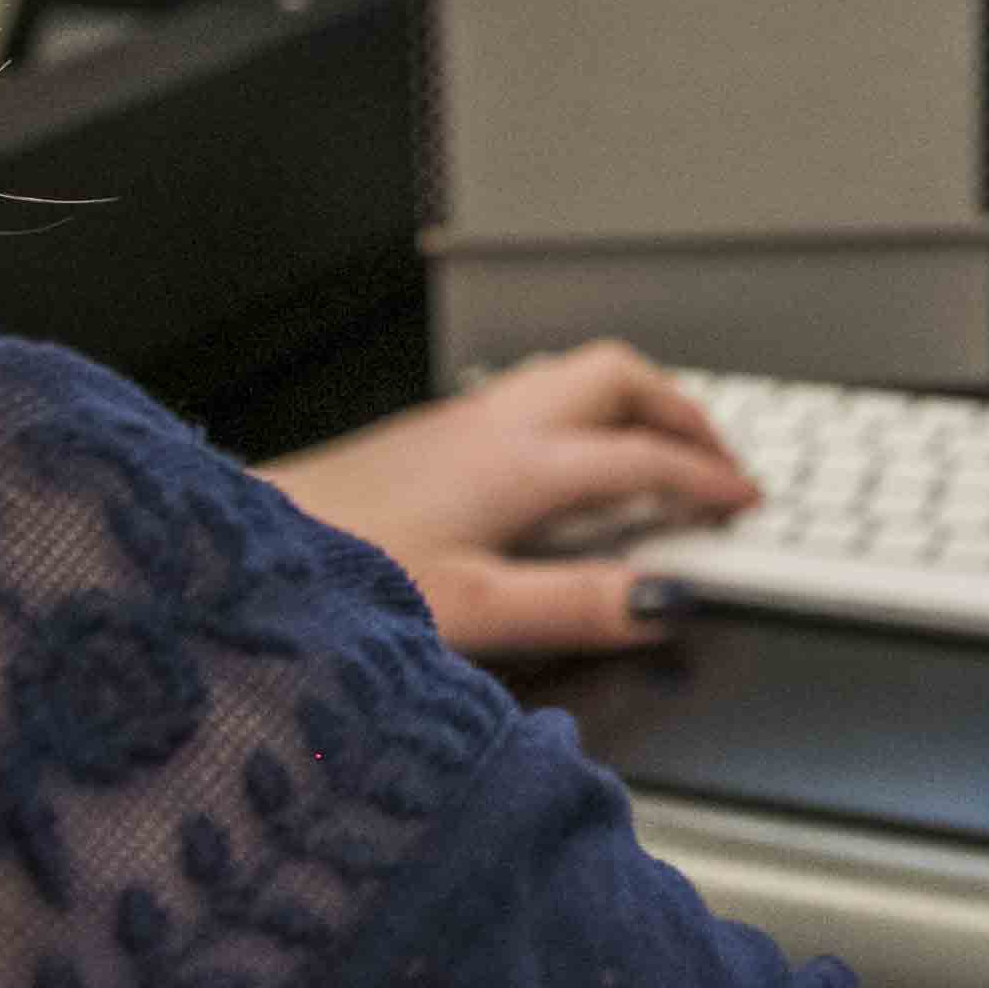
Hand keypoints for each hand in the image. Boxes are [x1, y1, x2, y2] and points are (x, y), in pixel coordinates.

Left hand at [257, 340, 760, 663]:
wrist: (245, 547)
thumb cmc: (342, 577)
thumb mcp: (473, 611)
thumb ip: (575, 604)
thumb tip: (662, 604)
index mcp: (523, 464)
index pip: (644, 459)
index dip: (707, 480)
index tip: (743, 503)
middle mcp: (497, 425)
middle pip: (619, 378)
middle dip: (682, 412)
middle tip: (717, 459)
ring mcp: (461, 421)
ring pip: (575, 376)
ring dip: (633, 404)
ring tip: (659, 450)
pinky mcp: (430, 433)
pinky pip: (535, 395)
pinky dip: (583, 415)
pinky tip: (568, 465)